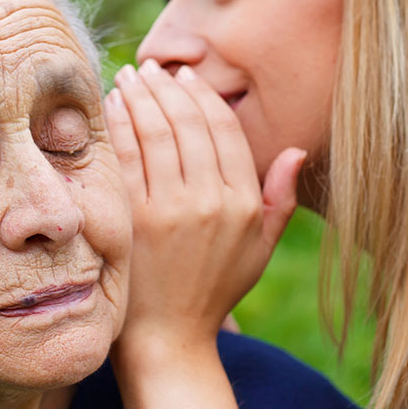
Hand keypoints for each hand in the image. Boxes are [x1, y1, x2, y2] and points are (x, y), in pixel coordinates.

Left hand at [104, 60, 305, 348]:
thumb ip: (280, 198)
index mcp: (243, 204)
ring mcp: (169, 211)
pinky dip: (117, 125)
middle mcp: (210, 203)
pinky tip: (110, 107)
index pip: (225, 131)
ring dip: (140, 97)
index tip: (185, 79)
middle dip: (167, 88)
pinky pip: (125, 158)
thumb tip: (296, 150)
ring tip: (128, 78)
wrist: (168, 338)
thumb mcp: (258, 250)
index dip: (204, 97)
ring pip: (156, 133)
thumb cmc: (213, 291)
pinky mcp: (132, 220)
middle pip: (188, 124)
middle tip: (149, 70)